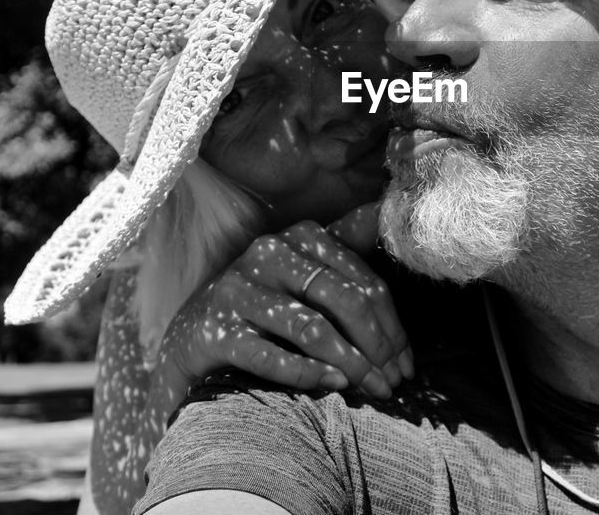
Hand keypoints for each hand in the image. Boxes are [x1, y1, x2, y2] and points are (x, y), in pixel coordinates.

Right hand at [151, 203, 411, 420]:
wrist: (191, 337)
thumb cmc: (265, 302)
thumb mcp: (306, 268)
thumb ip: (348, 242)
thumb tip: (388, 208)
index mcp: (301, 236)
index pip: (364, 280)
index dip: (393, 326)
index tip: (407, 364)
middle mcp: (268, 255)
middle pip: (343, 301)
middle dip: (376, 347)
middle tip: (392, 383)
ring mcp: (238, 291)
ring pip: (311, 328)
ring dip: (350, 364)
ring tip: (371, 390)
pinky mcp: (215, 330)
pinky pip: (270, 356)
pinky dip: (307, 372)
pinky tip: (333, 385)